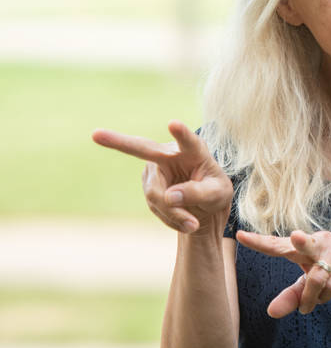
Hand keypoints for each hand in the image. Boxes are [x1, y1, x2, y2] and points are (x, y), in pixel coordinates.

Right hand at [92, 120, 232, 234]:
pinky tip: (185, 220)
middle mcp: (169, 154)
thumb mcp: (218, 194)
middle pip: (143, 150)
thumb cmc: (216, 192)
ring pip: (156, 194)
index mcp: (194, 150)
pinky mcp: (148, 185)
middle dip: (118, 142)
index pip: (187, 141)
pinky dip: (171, 218)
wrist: (206, 207)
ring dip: (174, 213)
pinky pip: (156, 206)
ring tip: (193, 223)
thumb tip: (169, 197)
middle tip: (95, 134)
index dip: (181, 133)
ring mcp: (154, 169)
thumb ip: (198, 193)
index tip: (174, 124)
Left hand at [236, 230, 330, 316]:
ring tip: (307, 309)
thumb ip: (291, 297)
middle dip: (300, 241)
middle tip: (296, 237)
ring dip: (311, 298)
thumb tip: (271, 313)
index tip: (240, 236)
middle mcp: (319, 241)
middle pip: (304, 243)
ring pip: (318, 277)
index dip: (260, 242)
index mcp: (304, 246)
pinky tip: (326, 297)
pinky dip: (325, 296)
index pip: (278, 244)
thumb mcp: (309, 288)